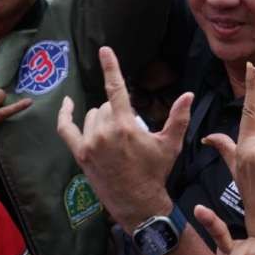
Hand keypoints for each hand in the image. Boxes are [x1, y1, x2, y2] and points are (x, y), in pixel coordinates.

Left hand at [57, 46, 192, 229]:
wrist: (139, 204)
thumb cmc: (156, 173)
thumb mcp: (170, 145)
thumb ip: (178, 117)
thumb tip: (188, 94)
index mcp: (126, 126)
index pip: (116, 89)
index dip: (111, 67)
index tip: (104, 50)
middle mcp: (105, 132)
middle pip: (106, 106)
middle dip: (117, 113)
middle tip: (129, 133)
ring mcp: (90, 144)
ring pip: (91, 116)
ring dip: (101, 120)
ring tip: (115, 138)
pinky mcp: (80, 155)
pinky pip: (66, 129)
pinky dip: (65, 115)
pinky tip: (67, 104)